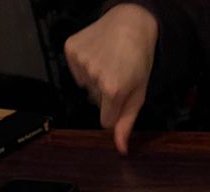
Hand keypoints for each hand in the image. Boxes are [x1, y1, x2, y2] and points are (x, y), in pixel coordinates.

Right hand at [64, 4, 157, 154]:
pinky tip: (96, 54)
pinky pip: (75, 71)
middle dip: (105, 94)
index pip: (105, 121)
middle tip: (117, 73)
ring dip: (94, 79)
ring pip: (84, 87)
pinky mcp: (70, 49)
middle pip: (95, 103)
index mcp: (113, 90)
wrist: (130, 23)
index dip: (114, 111)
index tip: (121, 96)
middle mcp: (93, 77)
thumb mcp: (138, 95)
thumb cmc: (139, 62)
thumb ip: (127, 124)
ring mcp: (80, 62)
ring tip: (108, 62)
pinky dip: (83, 66)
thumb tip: (121, 150)